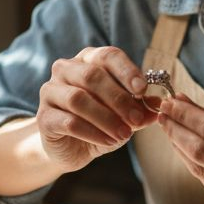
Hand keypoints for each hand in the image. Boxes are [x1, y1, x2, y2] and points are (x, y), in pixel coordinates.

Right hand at [37, 46, 156, 172]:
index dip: (126, 71)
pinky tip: (108, 141)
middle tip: (137, 119)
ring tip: (124, 135)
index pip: (108, 56)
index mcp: (88, 60)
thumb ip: (139, 108)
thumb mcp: (124, 115)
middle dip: (119, 99)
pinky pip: (69, 122)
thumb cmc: (100, 123)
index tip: (143, 89)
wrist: (72, 148)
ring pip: (79, 99)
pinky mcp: (44, 117)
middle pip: (92, 76)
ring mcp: (51, 91)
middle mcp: (66, 69)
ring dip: (106, 118)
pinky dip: (93, 132)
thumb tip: (159, 105)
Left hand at [157, 95, 203, 203]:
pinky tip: (184, 149)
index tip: (170, 103)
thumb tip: (183, 101)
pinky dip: (192, 163)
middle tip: (162, 114)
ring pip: (198, 169)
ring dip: (179, 147)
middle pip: (201, 151)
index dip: (186, 116)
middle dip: (176, 130)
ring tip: (169, 129)